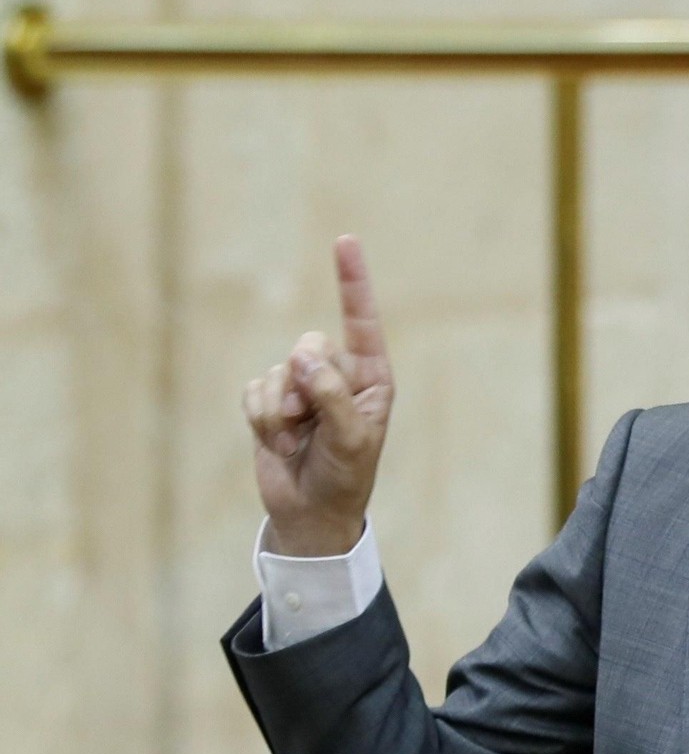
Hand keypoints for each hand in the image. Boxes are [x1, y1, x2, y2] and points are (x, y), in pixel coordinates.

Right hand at [242, 235, 394, 555]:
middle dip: (303, 385)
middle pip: (308, 346)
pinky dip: (260, 418)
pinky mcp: (270, 401)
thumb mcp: (351, 438)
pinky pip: (253, 389)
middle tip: (309, 421)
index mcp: (370, 377)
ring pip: (276, 371)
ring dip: (279, 410)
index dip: (352, 281)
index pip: (361, 321)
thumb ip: (332, 395)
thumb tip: (302, 358)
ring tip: (295, 440)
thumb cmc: (345, 475)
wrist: (310, 512)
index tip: (345, 240)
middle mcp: (337, 374)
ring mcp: (301, 386)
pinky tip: (276, 441)